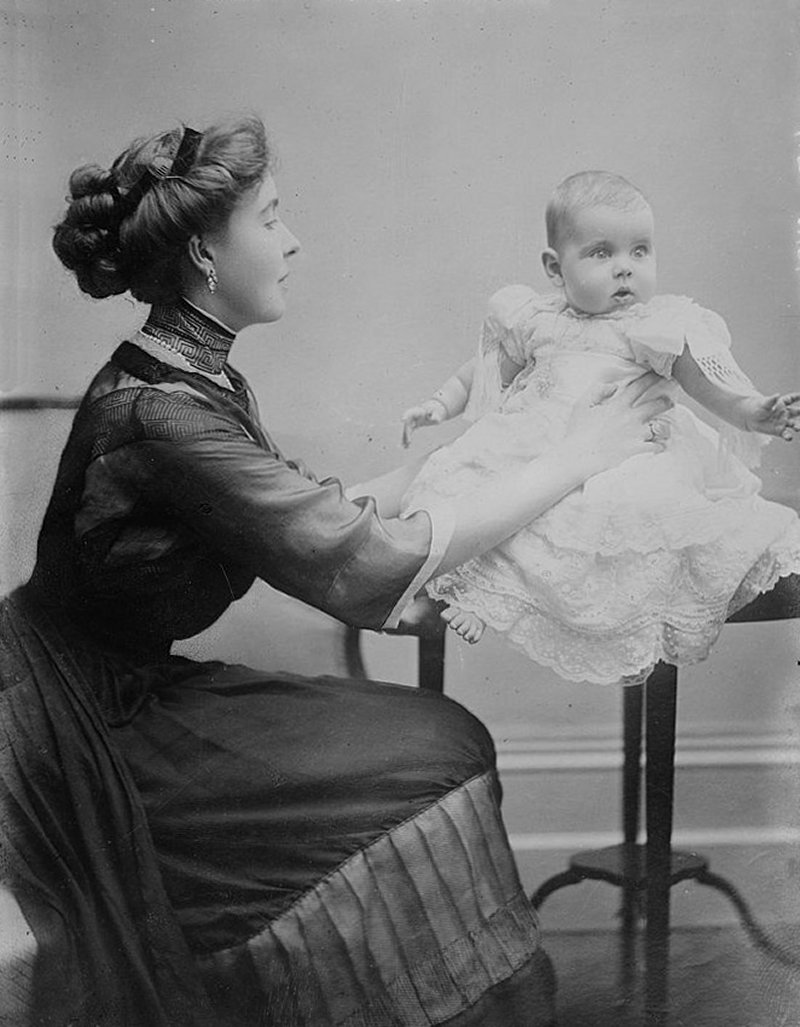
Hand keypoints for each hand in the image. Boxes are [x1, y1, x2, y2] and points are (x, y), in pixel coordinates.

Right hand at [401, 399, 446, 447]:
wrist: (433, 412)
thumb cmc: (435, 412)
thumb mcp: (437, 414)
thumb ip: (435, 417)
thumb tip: (436, 420)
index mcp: (417, 411)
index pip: (410, 413)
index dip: (405, 416)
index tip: (402, 419)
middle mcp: (412, 416)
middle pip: (407, 424)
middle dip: (407, 433)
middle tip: (409, 441)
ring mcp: (411, 421)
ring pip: (406, 430)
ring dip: (405, 438)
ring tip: (404, 447)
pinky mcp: (412, 426)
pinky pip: (408, 433)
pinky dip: (406, 439)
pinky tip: (406, 447)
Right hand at [557, 372, 673, 476]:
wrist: (578, 458)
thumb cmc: (577, 433)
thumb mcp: (581, 405)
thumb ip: (597, 390)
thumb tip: (614, 386)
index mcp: (618, 406)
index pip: (639, 387)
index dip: (650, 378)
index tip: (658, 375)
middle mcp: (631, 418)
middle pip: (657, 404)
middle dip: (666, 401)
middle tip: (669, 401)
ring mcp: (637, 434)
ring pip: (660, 427)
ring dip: (662, 427)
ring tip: (663, 429)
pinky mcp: (639, 450)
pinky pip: (657, 446)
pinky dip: (659, 446)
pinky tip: (658, 446)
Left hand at [742, 392, 799, 440]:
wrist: (752, 418)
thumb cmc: (759, 408)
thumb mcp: (764, 404)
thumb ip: (771, 400)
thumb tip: (777, 395)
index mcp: (782, 404)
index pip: (791, 399)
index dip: (797, 396)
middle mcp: (785, 413)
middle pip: (796, 412)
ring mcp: (783, 422)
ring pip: (793, 424)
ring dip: (797, 426)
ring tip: (798, 428)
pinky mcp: (779, 431)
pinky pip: (785, 434)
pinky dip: (788, 436)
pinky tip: (789, 437)